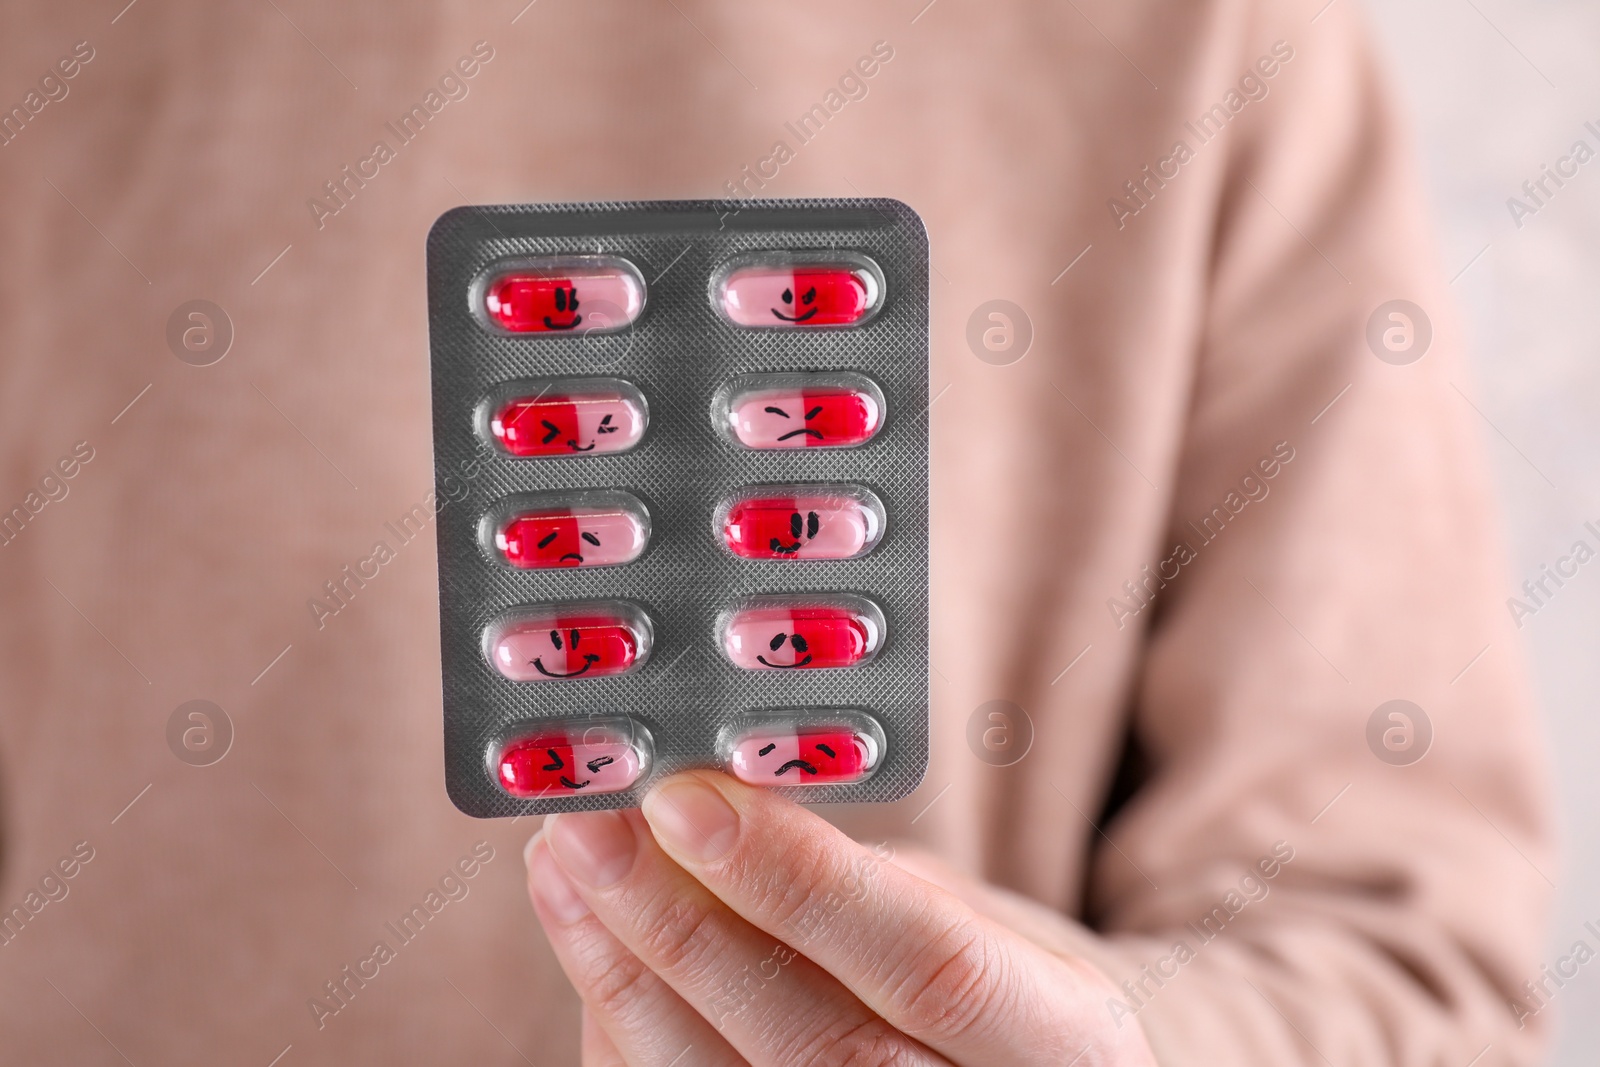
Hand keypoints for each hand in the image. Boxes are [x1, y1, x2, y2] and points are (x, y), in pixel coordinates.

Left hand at [523, 770, 1157, 1065]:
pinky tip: (593, 955)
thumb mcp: (991, 923)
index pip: (932, 967)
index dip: (801, 882)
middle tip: (584, 830)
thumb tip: (704, 822)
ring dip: (624, 981)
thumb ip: (872, 890)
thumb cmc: (1009, 998)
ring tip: (562, 875)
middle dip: (679, 930)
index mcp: (1066, 1049)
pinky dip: (627, 1039)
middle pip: (815, 1049)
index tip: (683, 799)